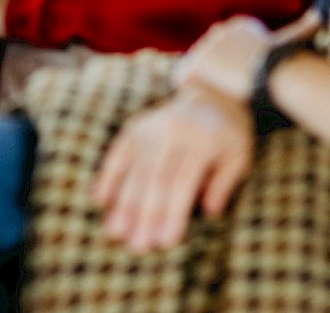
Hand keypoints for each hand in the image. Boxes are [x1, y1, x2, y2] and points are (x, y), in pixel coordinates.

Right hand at [93, 85, 254, 251]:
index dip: (172, 213)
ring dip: (123, 202)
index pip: (182, 183)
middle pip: (155, 179)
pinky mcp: (136, 126)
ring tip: (115, 231)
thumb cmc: (229, 136)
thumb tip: (209, 211)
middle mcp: (172, 131)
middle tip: (135, 246)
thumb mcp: (239, 158)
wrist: (211, 95)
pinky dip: (109, 175)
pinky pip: (119, 151)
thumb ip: (224, 183)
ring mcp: (151, 127)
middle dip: (144, 215)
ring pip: (135, 169)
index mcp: (201, 141)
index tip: (164, 242)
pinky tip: (100, 198)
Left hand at [173, 10, 320, 100]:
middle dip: (224, 75)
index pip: (233, 47)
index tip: (251, 81)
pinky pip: (185, 81)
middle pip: (217, 59)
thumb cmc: (284, 61)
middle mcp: (217, 31)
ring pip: (202, 70)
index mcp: (239, 25)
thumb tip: (318, 17)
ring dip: (209, 83)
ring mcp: (203, 48)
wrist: (270, 72)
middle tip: (238, 92)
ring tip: (225, 98)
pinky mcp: (192, 66)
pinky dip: (192, 91)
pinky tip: (209, 99)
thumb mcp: (293, 39)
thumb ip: (303, 26)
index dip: (240, 67)